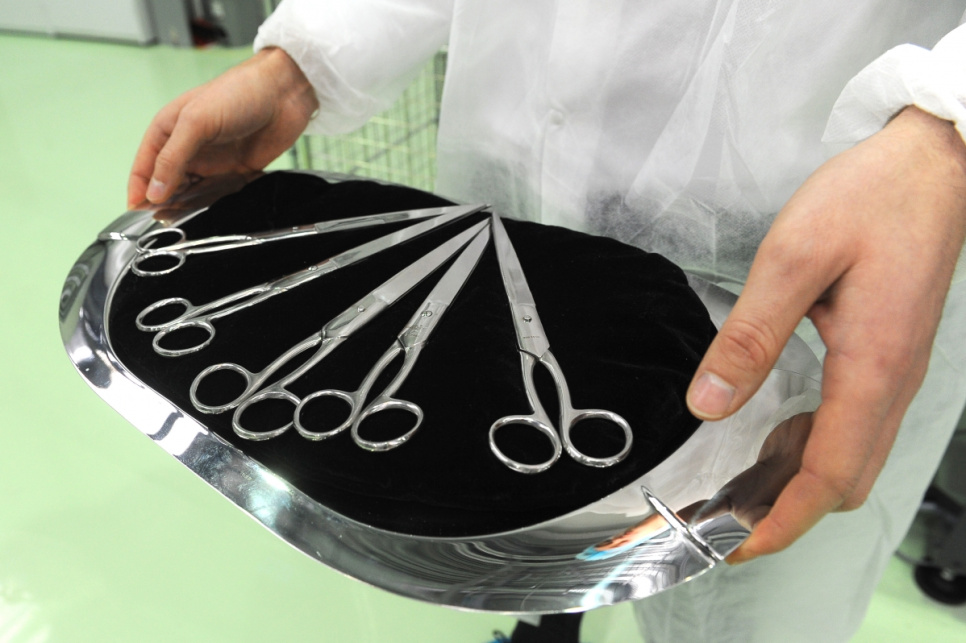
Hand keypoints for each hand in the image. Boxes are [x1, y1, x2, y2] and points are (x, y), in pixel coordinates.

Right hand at [127, 47, 318, 208]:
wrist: (284, 94)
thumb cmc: (238, 93)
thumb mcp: (196, 121)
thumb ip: (173, 157)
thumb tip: (154, 191)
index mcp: (169, 129)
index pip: (145, 165)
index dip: (139, 189)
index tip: (136, 211)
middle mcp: (188, 147)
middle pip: (167, 184)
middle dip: (163, 202)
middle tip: (163, 222)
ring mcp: (212, 161)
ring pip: (192, 193)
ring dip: (188, 207)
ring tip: (185, 224)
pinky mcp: (236, 171)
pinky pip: (219, 195)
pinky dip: (214, 205)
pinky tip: (211, 215)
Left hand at [685, 107, 965, 562]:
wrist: (936, 163)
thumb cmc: (872, 199)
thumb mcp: (793, 258)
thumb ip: (749, 335)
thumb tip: (709, 402)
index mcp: (872, 368)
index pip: (829, 475)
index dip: (781, 519)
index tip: (735, 544)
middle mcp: (893, 383)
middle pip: (845, 480)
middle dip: (787, 511)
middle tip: (726, 517)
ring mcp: (897, 372)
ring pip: (853, 457)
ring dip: (799, 481)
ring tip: (741, 486)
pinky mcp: (890, 356)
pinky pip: (856, 424)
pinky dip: (815, 446)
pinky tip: (777, 435)